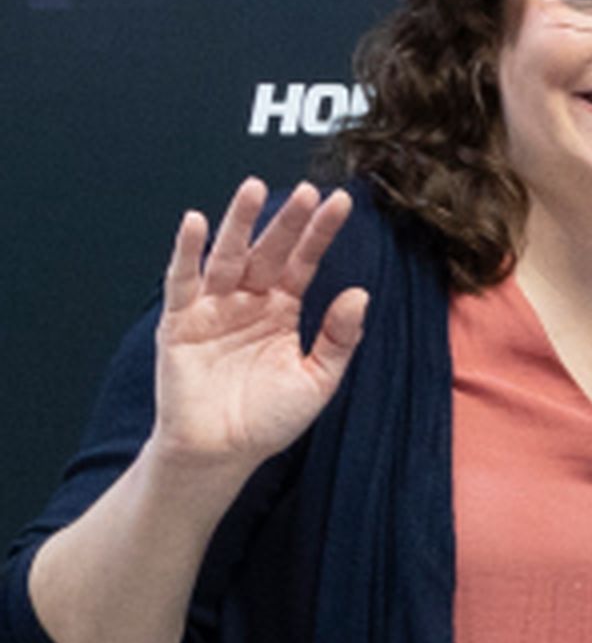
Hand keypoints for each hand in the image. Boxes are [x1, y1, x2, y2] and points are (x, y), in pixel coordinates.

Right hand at [148, 180, 368, 479]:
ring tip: (253, 189)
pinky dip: (187, 253)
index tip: (340, 203)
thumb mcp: (317, 379)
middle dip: (287, 222)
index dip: (320, 234)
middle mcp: (247, 302)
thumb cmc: (268, 419)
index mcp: (281, 311)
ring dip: (239, 223)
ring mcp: (213, 309)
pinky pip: (182, 282)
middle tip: (308, 191)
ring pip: (227, 257)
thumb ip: (338, 338)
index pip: (303, 263)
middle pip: (268, 252)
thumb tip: (360, 294)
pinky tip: (197, 223)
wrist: (221, 453)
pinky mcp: (179, 322)